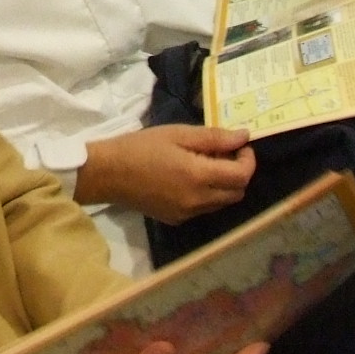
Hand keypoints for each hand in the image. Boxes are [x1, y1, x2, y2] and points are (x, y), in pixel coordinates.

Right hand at [79, 126, 256, 223]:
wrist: (107, 174)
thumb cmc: (140, 147)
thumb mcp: (178, 134)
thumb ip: (214, 138)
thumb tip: (244, 137)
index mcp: (198, 176)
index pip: (242, 176)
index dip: (248, 160)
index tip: (239, 145)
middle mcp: (198, 200)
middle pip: (237, 192)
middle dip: (239, 173)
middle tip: (223, 153)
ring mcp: (187, 214)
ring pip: (222, 202)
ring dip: (224, 185)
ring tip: (204, 165)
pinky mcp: (177, 219)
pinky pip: (204, 209)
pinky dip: (207, 194)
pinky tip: (189, 179)